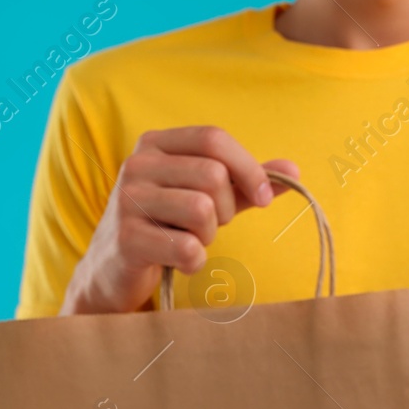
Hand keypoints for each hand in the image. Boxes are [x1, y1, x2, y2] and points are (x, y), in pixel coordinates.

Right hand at [61, 127, 298, 314]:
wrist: (114, 269)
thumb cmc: (168, 225)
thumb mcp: (207, 197)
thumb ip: (245, 182)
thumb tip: (294, 170)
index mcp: (155, 144)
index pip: (213, 139)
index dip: (248, 168)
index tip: (265, 197)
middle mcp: (137, 165)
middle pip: (212, 176)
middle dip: (226, 209)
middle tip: (210, 226)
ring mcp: (127, 201)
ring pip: (202, 210)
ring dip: (209, 235)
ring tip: (192, 241)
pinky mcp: (127, 239)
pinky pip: (188, 248)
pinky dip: (195, 261)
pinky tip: (181, 261)